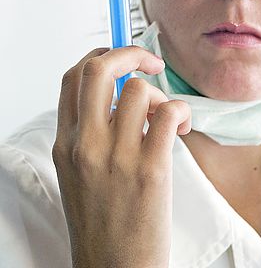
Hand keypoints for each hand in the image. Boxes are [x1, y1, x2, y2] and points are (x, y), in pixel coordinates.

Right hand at [52, 46, 190, 267]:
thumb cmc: (103, 221)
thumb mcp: (78, 173)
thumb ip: (90, 133)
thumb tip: (122, 96)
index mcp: (65, 143)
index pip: (73, 77)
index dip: (101, 56)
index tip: (123, 59)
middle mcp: (85, 144)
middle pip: (99, 69)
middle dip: (130, 53)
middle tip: (150, 63)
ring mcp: (116, 157)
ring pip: (141, 89)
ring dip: (162, 95)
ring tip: (166, 119)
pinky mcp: (150, 169)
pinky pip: (168, 112)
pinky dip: (181, 111)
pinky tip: (182, 128)